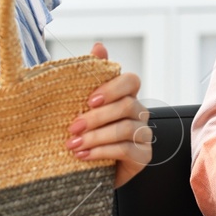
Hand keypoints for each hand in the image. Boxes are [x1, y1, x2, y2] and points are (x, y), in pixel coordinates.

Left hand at [67, 42, 152, 187]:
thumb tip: (99, 46)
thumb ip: (91, 76)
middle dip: (96, 117)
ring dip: (96, 137)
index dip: (112, 88)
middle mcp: (138, 112)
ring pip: (125, 129)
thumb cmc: (84, 132)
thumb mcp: (81, 104)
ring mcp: (143, 134)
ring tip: (73, 145)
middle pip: (126, 106)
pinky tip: (84, 156)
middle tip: (72, 127)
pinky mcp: (143, 155)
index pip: (131, 81)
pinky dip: (102, 151)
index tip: (89, 100)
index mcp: (125, 95)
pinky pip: (126, 149)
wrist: (85, 168)